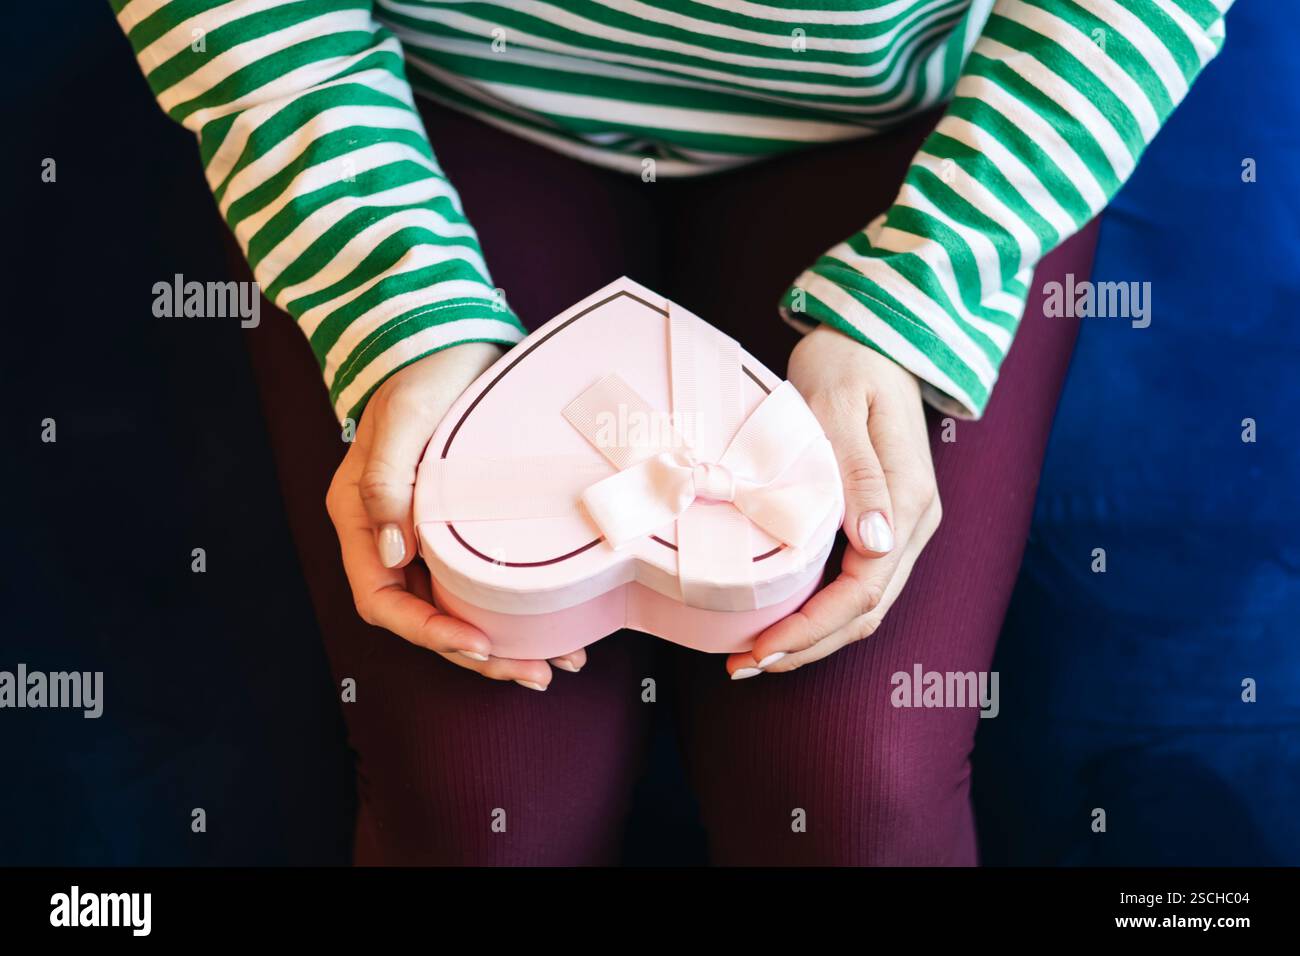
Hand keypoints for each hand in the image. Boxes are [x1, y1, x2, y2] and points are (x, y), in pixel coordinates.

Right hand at [325, 343, 585, 689]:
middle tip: (532, 672)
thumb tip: (390, 551)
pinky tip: (552, 625)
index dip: (427, 629)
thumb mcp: (403, 419)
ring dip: (501, 641)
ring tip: (553, 662)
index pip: (382, 598)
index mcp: (360, 516)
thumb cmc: (421, 370)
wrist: (450, 335)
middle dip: (476, 652)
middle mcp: (390, 534)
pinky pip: (482, 579)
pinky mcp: (464, 523)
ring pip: (457, 605)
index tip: (476, 643)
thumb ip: (387, 483)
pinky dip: (513, 608)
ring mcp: (428, 531)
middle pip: (425, 615)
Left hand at [727, 326, 940, 677]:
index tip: (762, 648)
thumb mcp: (841, 407)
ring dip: (814, 636)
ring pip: (864, 605)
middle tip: (743, 666)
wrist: (873, 335)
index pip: (865, 590)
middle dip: (808, 646)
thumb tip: (872, 542)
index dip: (814, 629)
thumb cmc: (849, 361)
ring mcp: (900, 523)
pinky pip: (857, 581)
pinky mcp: (881, 519)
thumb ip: (857, 474)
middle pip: (866, 611)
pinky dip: (820, 610)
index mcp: (907, 500)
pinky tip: (782, 618)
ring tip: (756, 656)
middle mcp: (912, 521)